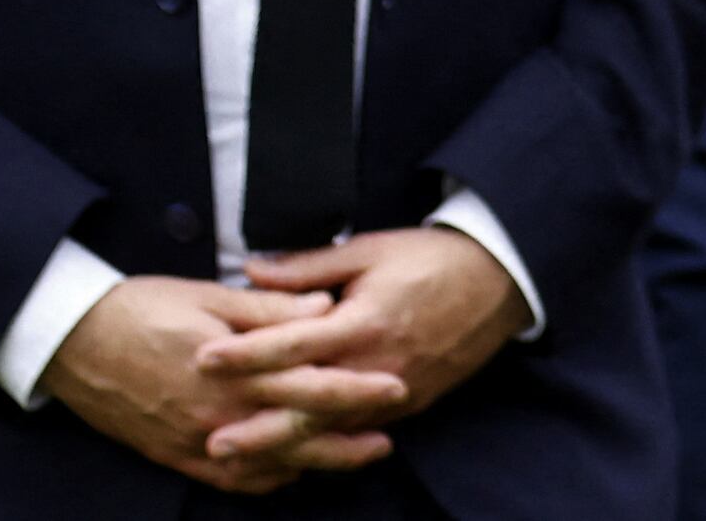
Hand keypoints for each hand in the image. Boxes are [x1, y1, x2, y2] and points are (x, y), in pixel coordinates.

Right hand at [35, 275, 373, 492]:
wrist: (72, 342)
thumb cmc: (141, 308)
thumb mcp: (210, 295)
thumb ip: (271, 308)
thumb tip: (326, 307)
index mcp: (233, 371)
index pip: (308, 386)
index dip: (355, 389)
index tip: (395, 387)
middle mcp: (217, 414)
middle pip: (295, 436)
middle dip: (345, 440)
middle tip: (387, 439)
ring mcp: (194, 441)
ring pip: (266, 465)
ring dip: (313, 464)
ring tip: (354, 458)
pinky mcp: (173, 454)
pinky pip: (227, 479)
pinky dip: (263, 479)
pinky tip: (288, 473)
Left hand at [197, 225, 527, 445]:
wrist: (501, 281)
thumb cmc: (434, 258)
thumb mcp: (372, 248)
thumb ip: (309, 265)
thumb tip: (252, 268)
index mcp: (365, 320)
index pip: (294, 343)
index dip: (247, 352)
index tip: (204, 358)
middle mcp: (378, 364)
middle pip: (308, 404)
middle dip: (259, 426)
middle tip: (213, 440)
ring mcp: (396, 390)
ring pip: (332, 427)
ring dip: (285, 444)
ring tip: (242, 457)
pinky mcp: (410, 403)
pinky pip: (359, 430)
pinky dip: (325, 444)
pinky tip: (295, 453)